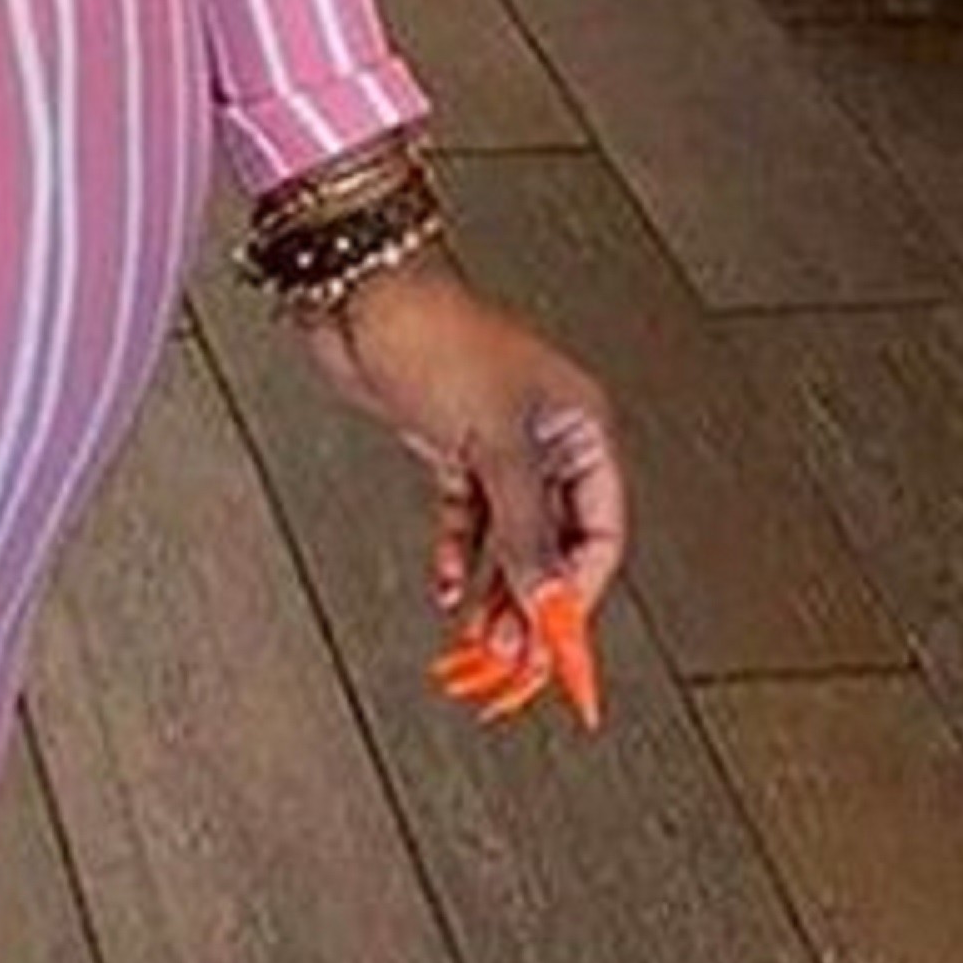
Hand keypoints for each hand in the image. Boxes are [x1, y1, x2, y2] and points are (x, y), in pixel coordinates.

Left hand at [291, 249, 626, 729]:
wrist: (363, 297)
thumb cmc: (435, 337)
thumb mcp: (492, 446)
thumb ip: (522, 530)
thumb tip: (549, 600)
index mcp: (581, 432)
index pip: (599, 537)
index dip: (577, 599)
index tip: (558, 652)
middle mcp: (548, 441)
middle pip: (555, 546)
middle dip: (531, 606)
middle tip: (509, 665)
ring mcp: (500, 447)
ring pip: (509, 540)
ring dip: (494, 592)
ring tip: (476, 644)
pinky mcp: (454, 448)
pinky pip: (467, 519)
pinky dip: (457, 556)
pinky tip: (447, 590)